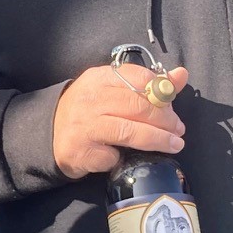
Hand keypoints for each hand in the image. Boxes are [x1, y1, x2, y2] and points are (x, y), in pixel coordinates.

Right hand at [52, 63, 190, 179]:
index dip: (162, 93)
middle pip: (137, 106)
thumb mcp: (114, 91)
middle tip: (178, 129)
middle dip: (164, 120)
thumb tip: (181, 75)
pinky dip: (124, 157)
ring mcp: (84, 125)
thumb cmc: (90, 110)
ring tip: (174, 144)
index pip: (138, 78)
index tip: (173, 107)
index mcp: (100, 78)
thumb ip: (149, 84)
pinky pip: (112, 155)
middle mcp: (90, 99)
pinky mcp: (81, 150)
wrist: (50, 133)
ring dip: (157, 139)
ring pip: (129, 131)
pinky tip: (127, 156)